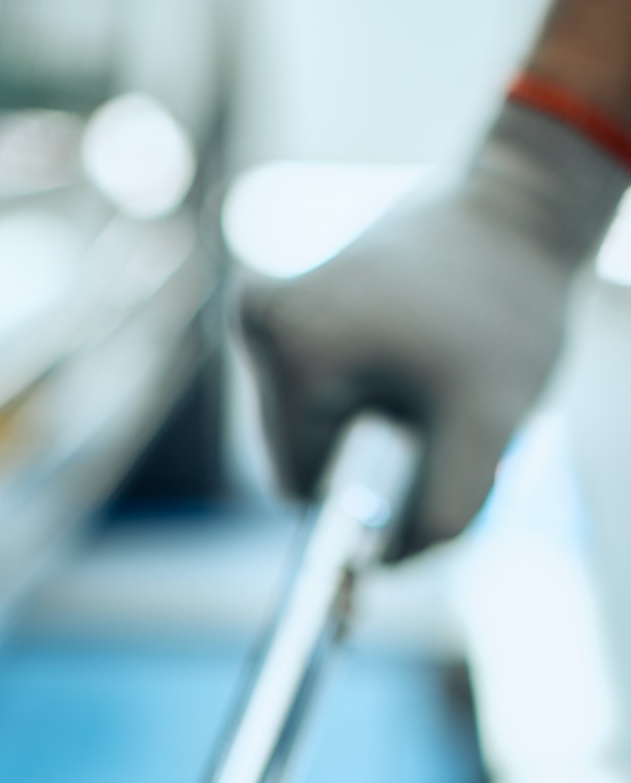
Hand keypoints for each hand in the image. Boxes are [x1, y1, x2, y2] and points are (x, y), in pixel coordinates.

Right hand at [238, 103, 624, 554]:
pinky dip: (357, 387)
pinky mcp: (281, 297)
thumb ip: (441, 517)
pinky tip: (406, 353)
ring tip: (424, 371)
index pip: (303, 487)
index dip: (360, 500)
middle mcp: (261, 324)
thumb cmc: (507, 307)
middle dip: (367, 451)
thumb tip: (383, 575)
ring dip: (364, 418)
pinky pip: (308, 384)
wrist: (520, 206)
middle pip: (301, 454)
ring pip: (306, 422)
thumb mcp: (489, 427)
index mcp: (295, 354)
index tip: (411, 472)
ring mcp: (267, 305)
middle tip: (432, 406)